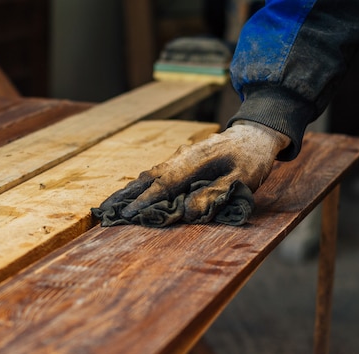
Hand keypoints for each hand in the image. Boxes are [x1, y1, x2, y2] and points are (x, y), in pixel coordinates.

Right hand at [94, 120, 290, 226]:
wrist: (255, 134)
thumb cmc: (251, 159)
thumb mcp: (241, 179)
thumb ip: (214, 194)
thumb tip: (187, 212)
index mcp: (195, 161)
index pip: (165, 184)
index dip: (146, 201)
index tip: (128, 214)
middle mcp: (181, 157)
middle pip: (148, 177)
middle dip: (126, 195)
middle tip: (104, 210)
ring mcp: (179, 157)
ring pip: (149, 174)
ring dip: (130, 190)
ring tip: (111, 204)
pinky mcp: (180, 160)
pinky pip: (156, 173)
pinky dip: (141, 184)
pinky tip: (132, 193)